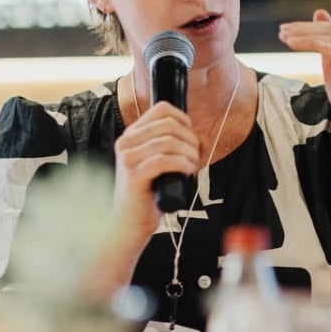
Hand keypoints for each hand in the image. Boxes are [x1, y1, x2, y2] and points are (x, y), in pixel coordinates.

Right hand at [111, 101, 199, 239]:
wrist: (130, 222)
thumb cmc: (150, 193)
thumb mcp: (167, 164)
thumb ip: (182, 148)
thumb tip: (204, 139)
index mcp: (132, 134)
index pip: (162, 109)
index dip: (184, 120)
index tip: (191, 139)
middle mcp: (126, 142)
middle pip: (169, 124)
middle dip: (190, 140)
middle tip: (195, 157)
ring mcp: (127, 158)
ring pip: (169, 141)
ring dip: (189, 153)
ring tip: (191, 167)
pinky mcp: (133, 175)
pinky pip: (164, 160)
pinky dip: (182, 164)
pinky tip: (186, 172)